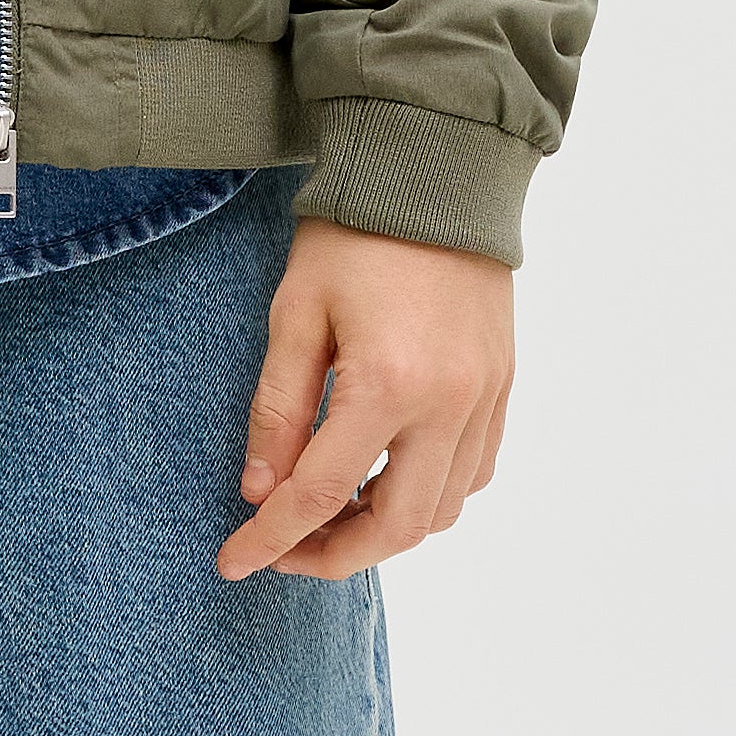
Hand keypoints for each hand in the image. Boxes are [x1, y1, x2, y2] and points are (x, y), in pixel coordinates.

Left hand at [218, 219, 513, 580]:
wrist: (436, 172)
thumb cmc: (355, 235)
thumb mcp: (294, 316)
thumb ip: (278, 411)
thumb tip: (261, 492)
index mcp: (388, 385)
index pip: (321, 494)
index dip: (271, 539)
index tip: (233, 562)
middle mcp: (449, 405)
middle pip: (396, 527)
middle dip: (334, 554)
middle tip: (284, 549)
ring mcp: (485, 399)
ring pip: (443, 511)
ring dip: (385, 529)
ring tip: (331, 514)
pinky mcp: (502, 385)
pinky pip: (474, 472)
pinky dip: (430, 496)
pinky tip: (387, 478)